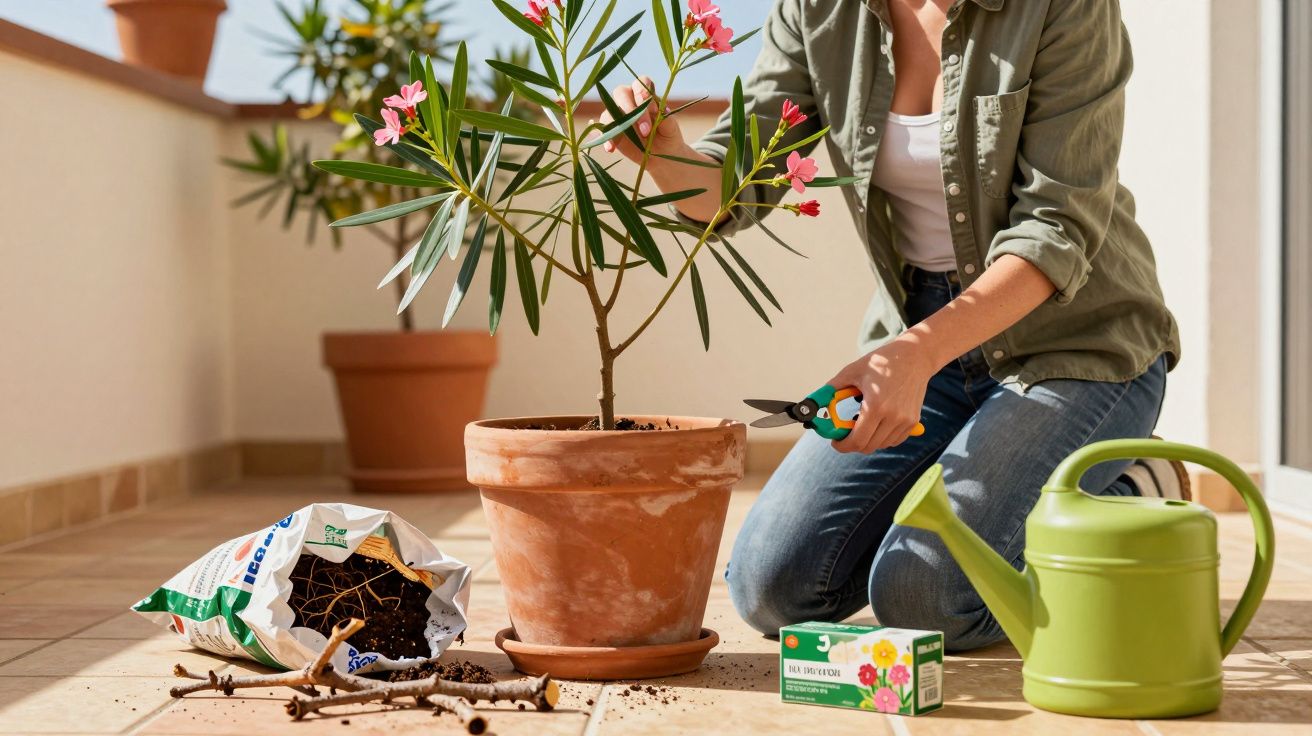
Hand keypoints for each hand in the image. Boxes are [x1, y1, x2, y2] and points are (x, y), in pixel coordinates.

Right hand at [596, 76, 684, 160]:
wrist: (661, 156)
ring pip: (610, 110)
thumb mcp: (671, 129)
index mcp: (645, 94)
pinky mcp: (610, 129)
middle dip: (631, 109)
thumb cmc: (668, 137)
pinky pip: (603, 129)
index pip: (641, 83)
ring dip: (619, 124)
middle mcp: (629, 99)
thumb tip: (661, 111)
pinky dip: (606, 138)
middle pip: (621, 93)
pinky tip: (611, 148)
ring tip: (631, 142)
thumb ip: (665, 119)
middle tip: (646, 131)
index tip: (653, 110)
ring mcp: (617, 113)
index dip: (643, 92)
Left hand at [827, 338, 934, 453]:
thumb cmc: (882, 361)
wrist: (915, 356)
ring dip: (868, 439)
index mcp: (876, 406)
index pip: (857, 441)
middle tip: (845, 432)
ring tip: (862, 420)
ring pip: (881, 445)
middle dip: (852, 443)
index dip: (842, 445)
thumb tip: (812, 403)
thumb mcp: (851, 371)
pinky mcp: (913, 421)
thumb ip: (831, 390)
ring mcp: (906, 421)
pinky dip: (882, 437)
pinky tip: (877, 421)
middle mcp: (893, 417)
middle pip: (868, 446)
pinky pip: (894, 440)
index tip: (835, 441)